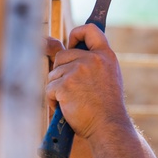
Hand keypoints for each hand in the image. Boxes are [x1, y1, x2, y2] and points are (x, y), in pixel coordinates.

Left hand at [45, 24, 128, 139]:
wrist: (108, 127)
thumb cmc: (106, 108)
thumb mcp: (107, 77)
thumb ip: (91, 62)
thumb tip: (58, 46)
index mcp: (106, 56)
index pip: (90, 30)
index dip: (77, 33)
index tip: (71, 43)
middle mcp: (93, 59)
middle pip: (62, 55)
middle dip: (61, 72)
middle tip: (71, 90)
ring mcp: (78, 70)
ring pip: (54, 73)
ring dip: (57, 88)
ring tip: (71, 101)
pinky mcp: (65, 84)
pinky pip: (49, 88)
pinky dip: (53, 100)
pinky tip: (66, 108)